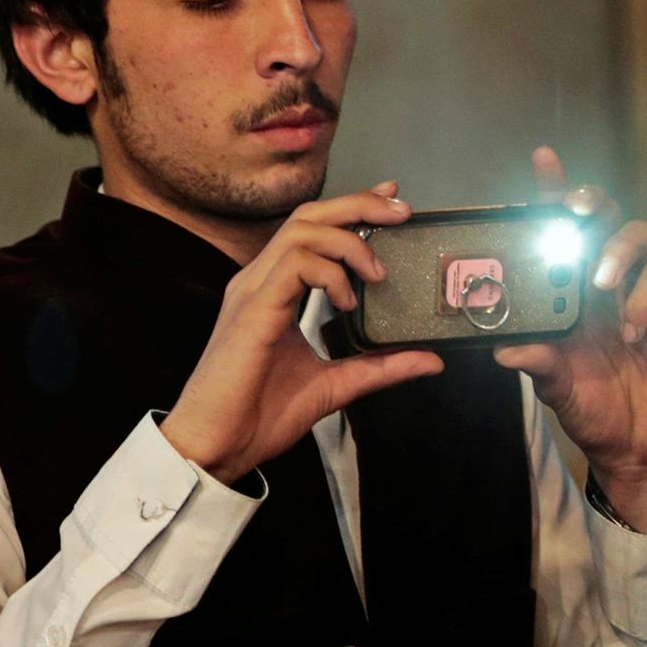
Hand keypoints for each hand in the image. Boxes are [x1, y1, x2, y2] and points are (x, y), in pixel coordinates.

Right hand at [161, 183, 444, 482]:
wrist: (217, 444)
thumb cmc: (257, 416)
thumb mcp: (333, 386)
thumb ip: (378, 368)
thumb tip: (429, 360)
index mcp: (272, 293)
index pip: (311, 231)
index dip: (352, 208)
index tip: (391, 201)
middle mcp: (259, 282)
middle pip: (307, 216)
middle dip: (358, 205)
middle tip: (401, 212)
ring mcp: (252, 292)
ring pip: (302, 230)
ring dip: (349, 240)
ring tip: (376, 272)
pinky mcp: (253, 309)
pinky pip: (295, 265)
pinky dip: (330, 273)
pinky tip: (347, 301)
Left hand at [495, 147, 646, 527]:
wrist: (639, 448)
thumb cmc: (592, 410)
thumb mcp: (556, 387)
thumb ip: (536, 364)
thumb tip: (504, 349)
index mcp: (564, 293)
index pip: (556, 232)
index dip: (553, 193)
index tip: (544, 159)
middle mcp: (602, 285)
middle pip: (606, 220)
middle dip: (593, 206)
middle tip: (576, 215)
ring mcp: (641, 296)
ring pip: (643, 238)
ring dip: (620, 253)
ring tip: (602, 288)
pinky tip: (634, 327)